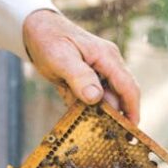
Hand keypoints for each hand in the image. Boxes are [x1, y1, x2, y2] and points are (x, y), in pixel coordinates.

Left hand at [22, 9, 139, 124]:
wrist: (35, 29)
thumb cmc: (49, 39)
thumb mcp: (61, 58)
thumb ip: (79, 77)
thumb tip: (96, 98)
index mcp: (107, 57)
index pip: (127, 86)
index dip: (132, 109)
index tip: (132, 129)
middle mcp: (107, 64)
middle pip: (120, 95)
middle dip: (117, 116)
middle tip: (111, 138)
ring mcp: (97, 71)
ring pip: (104, 99)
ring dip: (99, 114)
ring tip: (93, 133)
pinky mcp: (86, 78)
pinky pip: (90, 98)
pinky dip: (86, 109)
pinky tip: (78, 120)